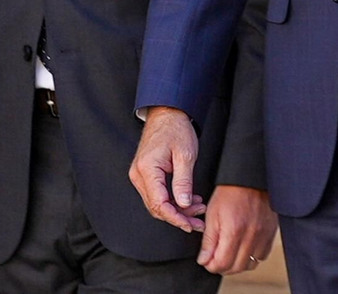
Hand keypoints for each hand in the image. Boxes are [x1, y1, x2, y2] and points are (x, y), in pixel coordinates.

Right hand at [129, 106, 206, 232]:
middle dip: (179, 216)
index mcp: (147, 169)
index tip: (190, 225)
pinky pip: (157, 194)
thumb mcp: (185, 155)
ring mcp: (139, 174)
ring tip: (198, 209)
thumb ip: (184, 182)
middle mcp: (138, 174)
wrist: (167, 113)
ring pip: (157, 203)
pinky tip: (189, 200)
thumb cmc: (176, 129)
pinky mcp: (144, 174)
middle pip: (156, 207)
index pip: (159, 204)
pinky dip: (173, 201)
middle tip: (199, 221)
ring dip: (177, 210)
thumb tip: (184, 205)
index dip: (175, 218)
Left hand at [197, 185, 276, 274]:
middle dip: (222, 267)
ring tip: (229, 253)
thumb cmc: (229, 193)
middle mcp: (251, 236)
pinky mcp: (271, 234)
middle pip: (236, 267)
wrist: (249, 178)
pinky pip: (262, 256)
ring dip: (237, 264)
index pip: (222, 263)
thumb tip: (204, 260)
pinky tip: (243, 247)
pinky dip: (251, 257)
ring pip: (250, 265)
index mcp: (234, 231)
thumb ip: (208, 240)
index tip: (206, 260)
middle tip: (215, 259)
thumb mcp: (212, 214)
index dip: (211, 265)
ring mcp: (263, 236)